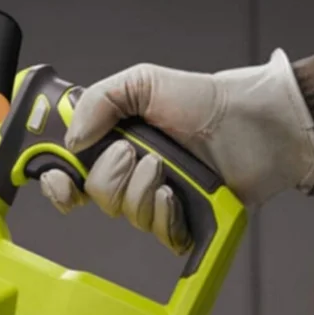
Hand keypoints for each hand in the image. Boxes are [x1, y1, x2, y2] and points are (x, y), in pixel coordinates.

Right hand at [39, 50, 313, 252]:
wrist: (256, 123)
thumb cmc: (205, 101)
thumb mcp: (143, 82)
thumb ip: (98, 101)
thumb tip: (71, 141)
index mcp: (110, 143)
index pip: (67, 172)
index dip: (56, 182)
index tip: (61, 178)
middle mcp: (128, 173)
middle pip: (93, 195)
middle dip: (111, 174)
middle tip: (133, 151)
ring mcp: (153, 198)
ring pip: (124, 213)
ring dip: (143, 188)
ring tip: (166, 166)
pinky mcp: (179, 221)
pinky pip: (157, 232)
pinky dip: (164, 213)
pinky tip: (177, 194)